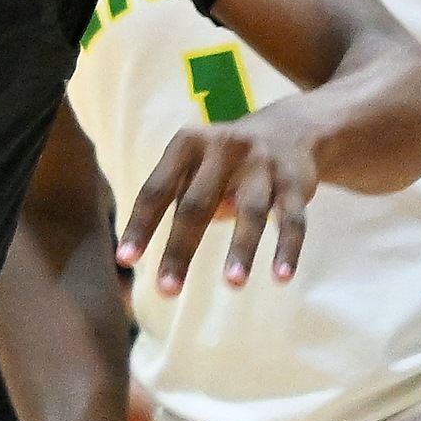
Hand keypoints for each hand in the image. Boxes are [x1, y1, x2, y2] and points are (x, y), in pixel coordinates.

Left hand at [118, 108, 328, 296]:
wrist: (290, 130)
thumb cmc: (224, 164)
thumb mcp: (194, 167)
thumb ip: (172, 200)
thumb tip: (135, 255)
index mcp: (188, 145)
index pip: (157, 190)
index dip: (141, 226)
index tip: (125, 261)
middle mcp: (224, 149)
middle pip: (197, 205)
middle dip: (180, 250)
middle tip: (166, 290)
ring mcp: (263, 165)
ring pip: (251, 212)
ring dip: (242, 250)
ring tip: (232, 285)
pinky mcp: (295, 183)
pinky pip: (293, 221)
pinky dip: (287, 250)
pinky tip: (281, 277)